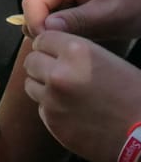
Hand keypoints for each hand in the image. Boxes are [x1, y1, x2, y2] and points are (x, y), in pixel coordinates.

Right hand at [22, 0, 140, 42]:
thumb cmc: (137, 2)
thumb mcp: (111, 12)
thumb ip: (79, 19)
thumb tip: (47, 29)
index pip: (33, 2)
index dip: (36, 25)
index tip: (53, 46)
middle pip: (32, 10)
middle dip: (41, 31)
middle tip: (60, 50)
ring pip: (40, 18)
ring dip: (49, 35)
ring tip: (68, 49)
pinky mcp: (68, 8)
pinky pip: (52, 23)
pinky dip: (58, 35)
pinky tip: (74, 44)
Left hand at [23, 29, 140, 161]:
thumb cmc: (135, 96)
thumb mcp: (109, 61)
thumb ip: (78, 54)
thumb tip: (54, 51)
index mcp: (76, 52)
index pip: (42, 39)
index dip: (48, 46)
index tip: (54, 53)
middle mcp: (59, 73)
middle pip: (31, 61)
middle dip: (42, 65)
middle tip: (57, 74)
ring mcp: (52, 99)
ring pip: (31, 85)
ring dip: (43, 87)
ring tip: (65, 93)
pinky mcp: (52, 122)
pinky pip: (41, 108)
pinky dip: (52, 109)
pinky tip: (73, 112)